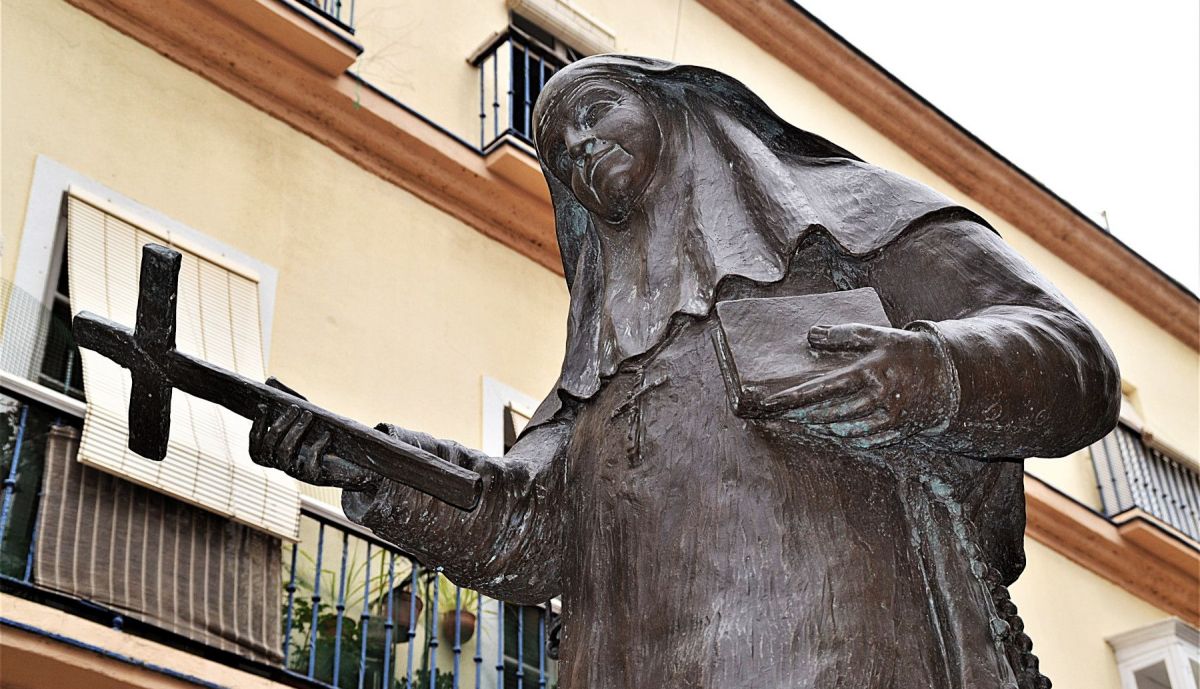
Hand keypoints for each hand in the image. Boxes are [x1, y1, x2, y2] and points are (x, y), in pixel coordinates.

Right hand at [248, 380, 373, 488]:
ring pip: (284, 455)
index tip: (263, 407)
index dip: (256, 429)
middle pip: (269, 450)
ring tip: (309, 415)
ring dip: (295, 432)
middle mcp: (285, 465)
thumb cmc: (327, 435)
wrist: (357, 461)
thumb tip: (269, 380)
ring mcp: (299, 473)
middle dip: (278, 426)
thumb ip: (289, 400)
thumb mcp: (307, 416)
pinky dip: (317, 447)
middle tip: (294, 408)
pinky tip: (327, 434)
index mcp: (279, 454)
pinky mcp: (316, 477)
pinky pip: (310, 464)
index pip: (256, 448)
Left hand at [763, 323, 956, 447]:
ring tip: (808, 419)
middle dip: (805, 415)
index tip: (770, 403)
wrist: (948, 374)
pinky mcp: (896, 430)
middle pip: (829, 413)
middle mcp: (878, 396)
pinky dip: (847, 436)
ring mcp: (888, 416)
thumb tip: (811, 335)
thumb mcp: (877, 335)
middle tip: (785, 413)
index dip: (794, 397)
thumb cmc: (906, 351)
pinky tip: (837, 428)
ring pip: (844, 429)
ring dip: (824, 425)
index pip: (823, 387)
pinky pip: (863, 440)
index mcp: (869, 371)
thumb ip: (843, 335)